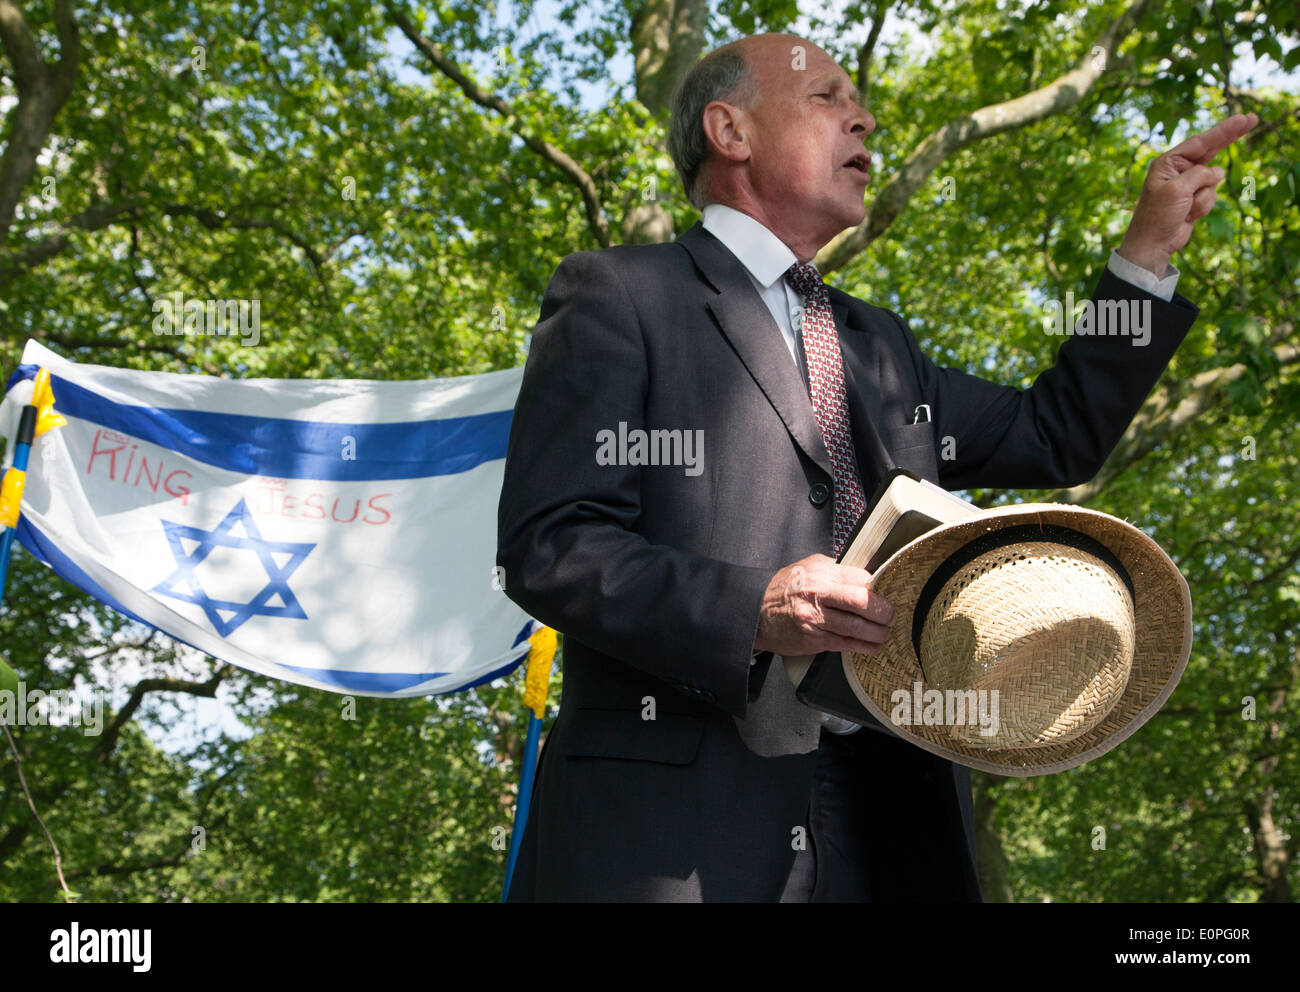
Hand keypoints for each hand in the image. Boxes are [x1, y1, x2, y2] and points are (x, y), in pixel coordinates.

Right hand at [753, 553, 894, 656]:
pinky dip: (865, 648)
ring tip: (884, 633)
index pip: (862, 578)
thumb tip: (866, 577)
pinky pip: (847, 645)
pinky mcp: (814, 640)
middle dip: (885, 611)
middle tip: (891, 615)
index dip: (879, 587)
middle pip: (863, 602)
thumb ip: (836, 570)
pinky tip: (873, 647)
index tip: (885, 594)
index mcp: (821, 573)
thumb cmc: (784, 588)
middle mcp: (819, 595)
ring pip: (858, 628)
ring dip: (878, 633)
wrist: (754, 612)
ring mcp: (816, 619)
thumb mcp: (808, 567)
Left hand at [1117, 112, 1258, 275]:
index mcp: (1168, 163)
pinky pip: (1211, 196)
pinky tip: (1188, 215)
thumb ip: (1199, 175)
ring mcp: (1188, 184)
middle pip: (1211, 149)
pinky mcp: (1195, 198)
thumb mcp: (1176, 190)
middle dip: (1230, 137)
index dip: (1224, 130)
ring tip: (1185, 208)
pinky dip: (1203, 206)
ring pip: (1214, 181)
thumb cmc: (1157, 215)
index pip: (1200, 142)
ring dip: (1203, 197)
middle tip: (1251, 119)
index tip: (1244, 118)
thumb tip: (1217, 173)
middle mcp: (1178, 170)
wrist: (1154, 244)